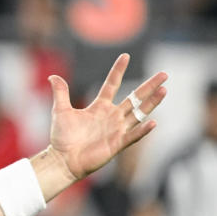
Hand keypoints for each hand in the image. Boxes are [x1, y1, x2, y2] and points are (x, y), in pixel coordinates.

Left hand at [47, 54, 167, 180]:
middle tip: (164, 74)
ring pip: (138, 113)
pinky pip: (133, 135)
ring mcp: (116, 129)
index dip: (118, 71)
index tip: (125, 55)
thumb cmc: (62, 137)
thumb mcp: (60, 111)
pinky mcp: (117, 143)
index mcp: (99, 107)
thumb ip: (60, 93)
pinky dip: (142, 130)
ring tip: (164, 90)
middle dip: (149, 86)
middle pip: (134, 97)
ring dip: (151, 103)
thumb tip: (52, 76)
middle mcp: (111, 116)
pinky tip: (153, 122)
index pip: (112, 85)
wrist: (62, 159)